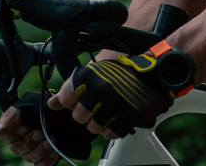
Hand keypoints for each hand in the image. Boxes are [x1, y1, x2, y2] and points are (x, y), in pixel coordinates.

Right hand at [0, 106, 59, 165]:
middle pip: (16, 148)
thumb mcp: (31, 104)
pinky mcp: (46, 156)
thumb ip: (11, 116)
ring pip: (28, 157)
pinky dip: (47, 160)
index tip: (25, 126)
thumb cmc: (50, 105)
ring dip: (39, 150)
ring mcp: (35, 148)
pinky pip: (41, 165)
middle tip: (40, 132)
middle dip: (28, 141)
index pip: (4, 136)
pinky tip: (54, 151)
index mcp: (17, 126)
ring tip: (51, 140)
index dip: (13, 134)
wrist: (74, 110)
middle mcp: (23, 138)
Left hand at [48, 57, 172, 137]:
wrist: (153, 73)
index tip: (82, 97)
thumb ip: (70, 89)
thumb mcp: (95, 73)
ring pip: (93, 127)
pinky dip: (112, 129)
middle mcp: (101, 88)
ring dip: (100, 123)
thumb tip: (52, 104)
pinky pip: (109, 133)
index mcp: (90, 75)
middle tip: (99, 105)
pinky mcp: (129, 114)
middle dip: (87, 114)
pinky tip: (118, 117)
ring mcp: (116, 102)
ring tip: (110, 111)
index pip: (66, 99)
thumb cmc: (122, 73)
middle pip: (79, 117)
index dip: (73, 101)